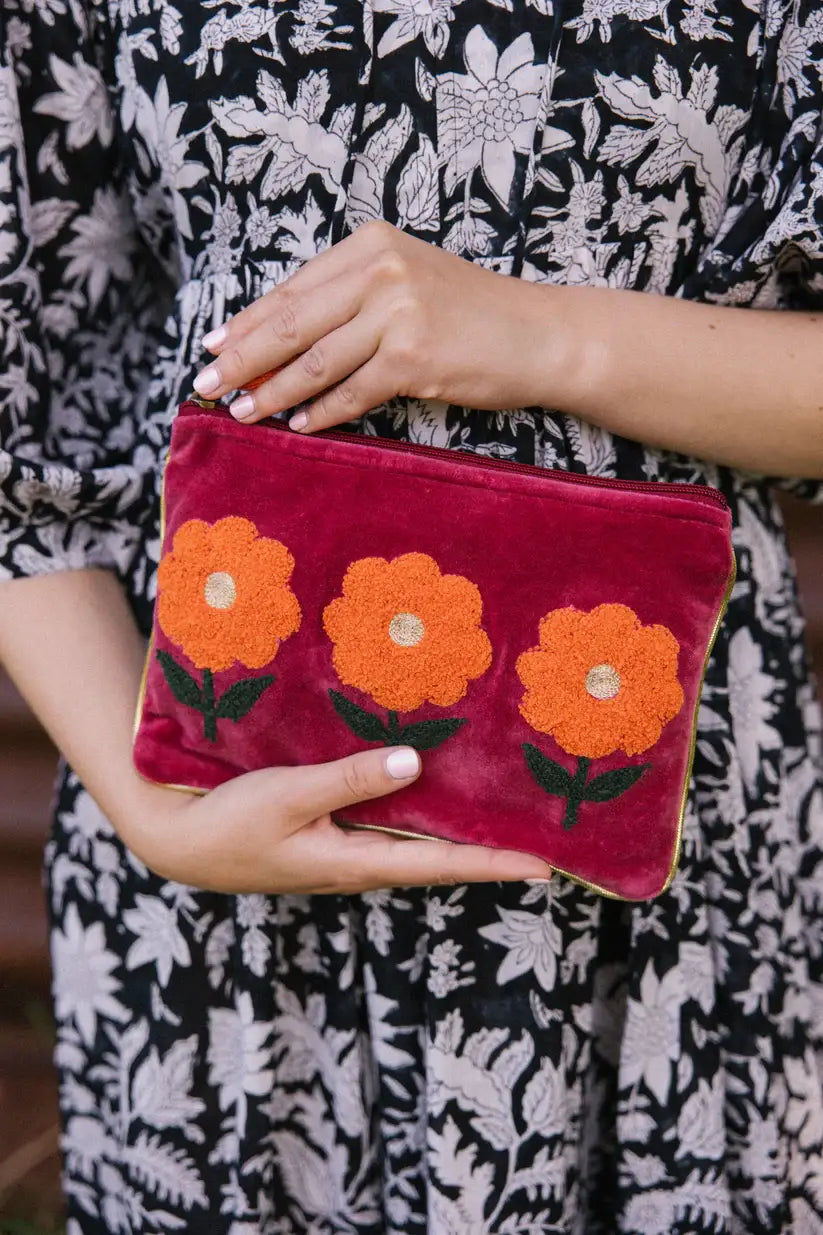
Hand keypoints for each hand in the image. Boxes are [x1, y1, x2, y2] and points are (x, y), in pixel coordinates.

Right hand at [125, 744, 551, 893]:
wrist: (180, 844)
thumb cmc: (230, 823)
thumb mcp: (290, 795)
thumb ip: (350, 779)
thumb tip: (413, 762)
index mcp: (356, 862)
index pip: (440, 865)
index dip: (493, 863)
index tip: (545, 866)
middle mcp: (361, 863)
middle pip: (438, 859)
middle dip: (489, 850)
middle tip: (543, 840)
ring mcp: (346, 853)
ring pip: (416, 843)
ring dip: (458, 835)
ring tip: (504, 817)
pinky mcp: (331, 838)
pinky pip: (389, 829)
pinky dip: (420, 817)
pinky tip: (431, 794)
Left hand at [192, 220, 554, 431]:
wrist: (539, 335)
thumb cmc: (471, 316)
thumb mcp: (406, 284)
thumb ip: (349, 300)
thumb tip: (279, 341)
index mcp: (370, 244)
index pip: (293, 290)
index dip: (247, 323)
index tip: (213, 348)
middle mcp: (380, 270)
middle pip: (291, 322)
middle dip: (242, 359)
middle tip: (205, 386)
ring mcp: (398, 311)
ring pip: (315, 361)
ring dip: (272, 392)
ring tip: (242, 412)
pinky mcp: (414, 356)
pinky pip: (351, 392)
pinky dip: (320, 413)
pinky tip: (297, 426)